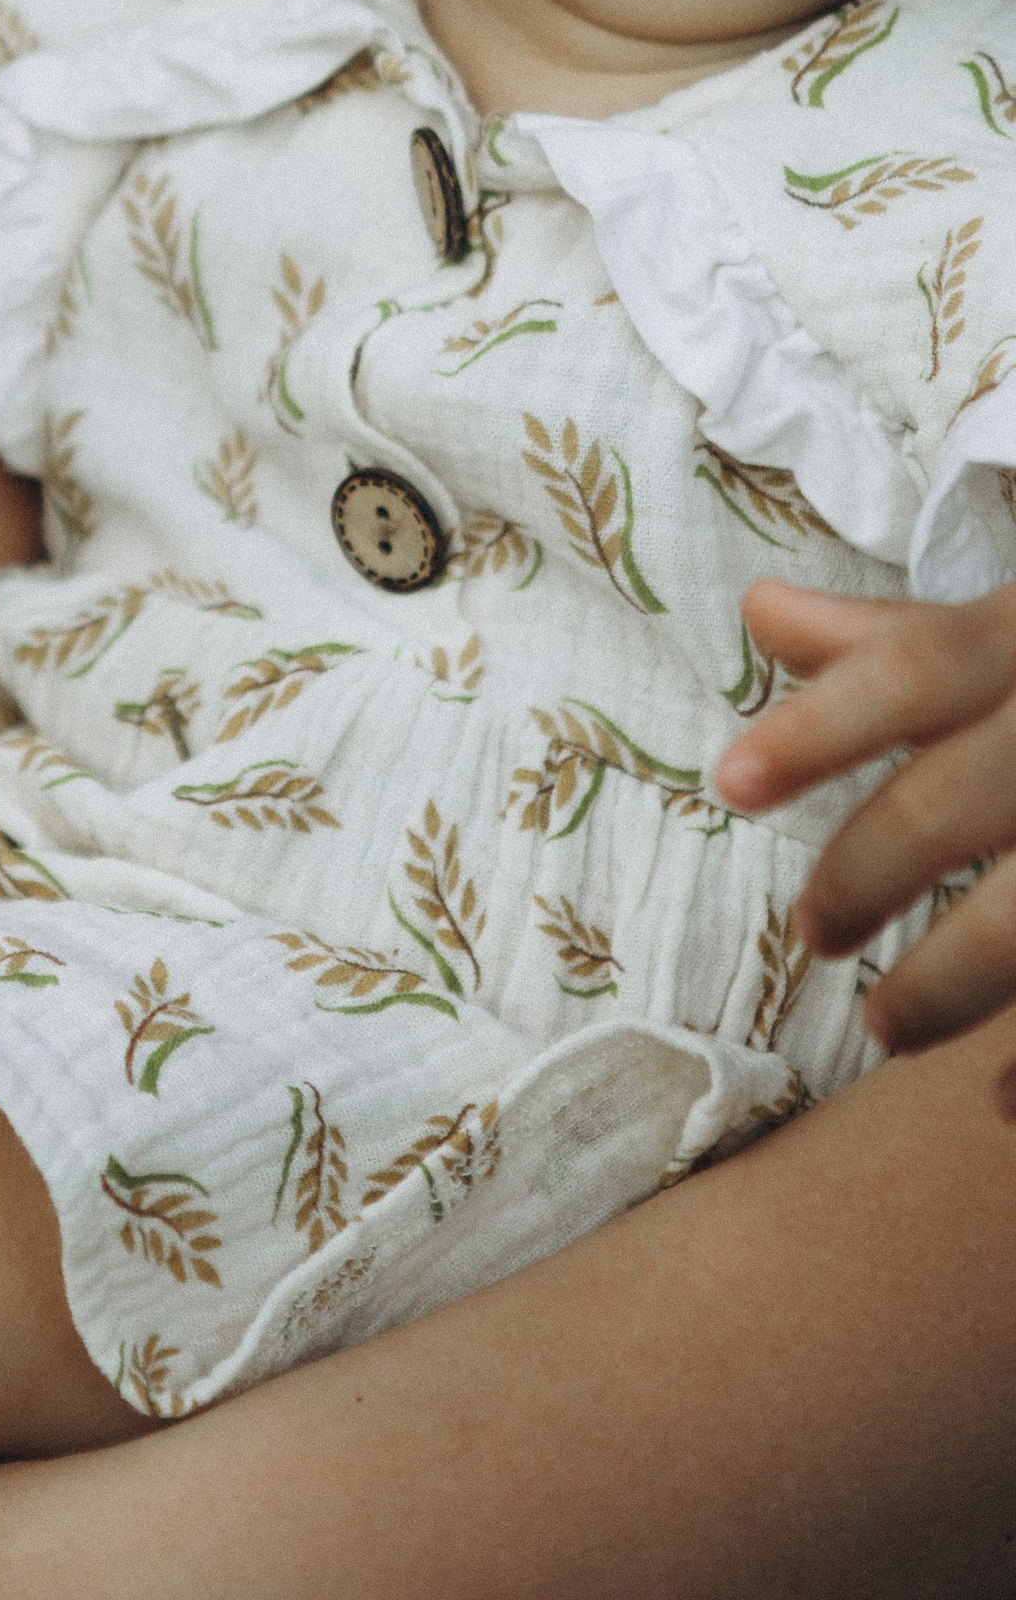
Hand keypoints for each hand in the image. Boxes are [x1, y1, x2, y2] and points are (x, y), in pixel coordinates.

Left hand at [716, 574, 1015, 1049]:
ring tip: (884, 1030)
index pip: (918, 667)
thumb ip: (897, 636)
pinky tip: (1001, 1104)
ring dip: (951, 983)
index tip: (727, 784)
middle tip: (808, 936)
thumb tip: (760, 611)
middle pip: (959, 797)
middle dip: (868, 873)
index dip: (822, 725)